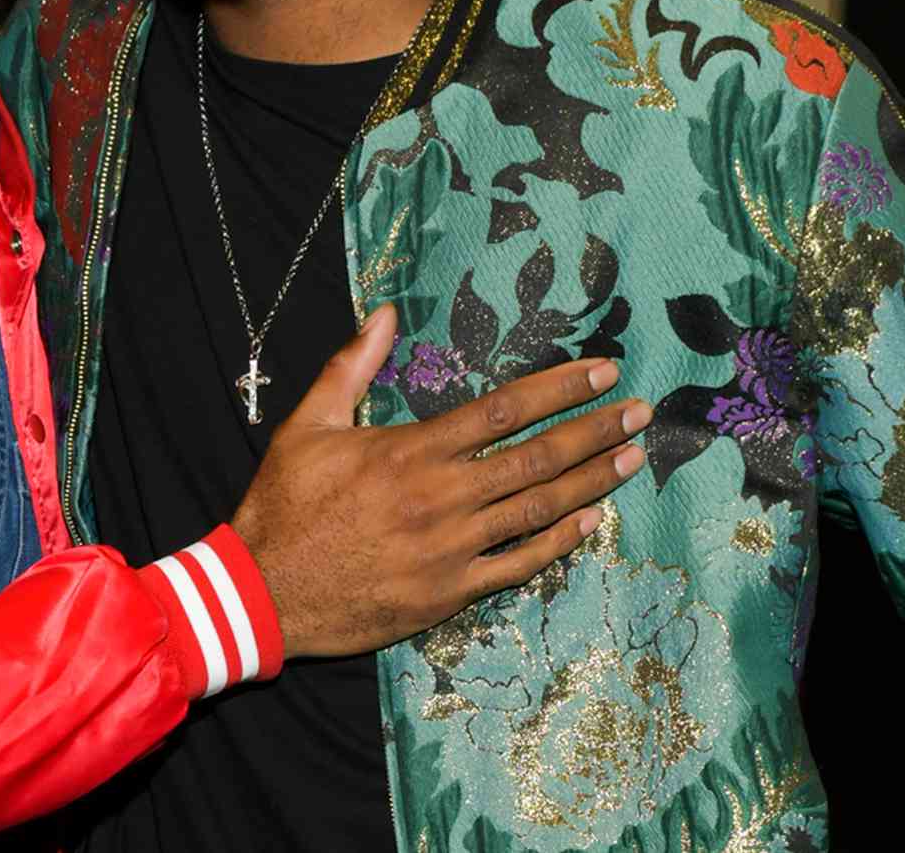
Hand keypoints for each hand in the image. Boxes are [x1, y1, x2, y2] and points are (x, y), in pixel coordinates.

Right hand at [230, 305, 649, 657]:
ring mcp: (451, 548)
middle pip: (536, 458)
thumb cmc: (285, 503)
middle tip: (639, 411)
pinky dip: (558, 543)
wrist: (265, 591)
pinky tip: (589, 522)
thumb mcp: (309, 424)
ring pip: (538, 510)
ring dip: (590, 482)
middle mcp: (441, 497)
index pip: (504, 410)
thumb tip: (387, 312)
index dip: (560, 387)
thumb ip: (351, 365)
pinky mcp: (449, 592)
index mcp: (411, 451)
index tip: (600, 370)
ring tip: (630, 459)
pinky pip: (518, 565)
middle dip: (594, 430)